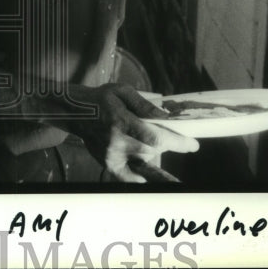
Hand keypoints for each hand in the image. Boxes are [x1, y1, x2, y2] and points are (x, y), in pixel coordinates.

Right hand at [71, 84, 198, 182]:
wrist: (74, 112)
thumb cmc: (101, 98)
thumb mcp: (122, 91)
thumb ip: (145, 104)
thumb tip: (166, 116)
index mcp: (121, 121)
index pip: (155, 137)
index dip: (177, 143)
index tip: (193, 145)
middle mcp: (116, 142)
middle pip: (153, 151)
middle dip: (166, 143)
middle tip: (170, 136)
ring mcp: (112, 156)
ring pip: (145, 160)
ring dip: (154, 151)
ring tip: (146, 138)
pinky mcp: (108, 164)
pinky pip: (131, 177)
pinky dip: (144, 176)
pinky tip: (153, 174)